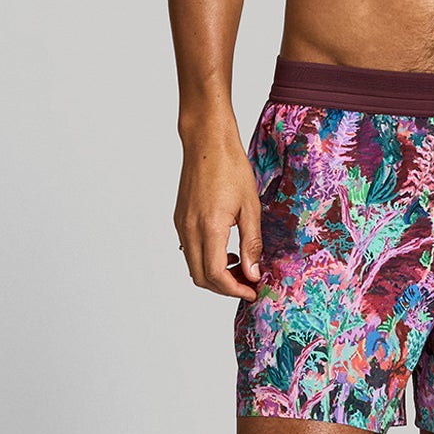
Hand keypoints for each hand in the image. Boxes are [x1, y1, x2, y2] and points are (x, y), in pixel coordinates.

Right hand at [173, 136, 262, 300]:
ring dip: (214, 274)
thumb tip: (253, 272)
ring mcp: (181, 225)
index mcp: (209, 227)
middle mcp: (190, 229)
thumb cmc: (231, 168)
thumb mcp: (251, 207)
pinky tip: (225, 249)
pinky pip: (189, 250)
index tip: (252, 290)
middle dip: (224, 287)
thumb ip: (251, 243)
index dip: (234, 289)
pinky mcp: (179, 219)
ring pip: (193, 266)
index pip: (215, 275)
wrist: (207, 143)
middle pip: (200, 277)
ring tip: (239, 266)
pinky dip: (205, 259)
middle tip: (248, 283)